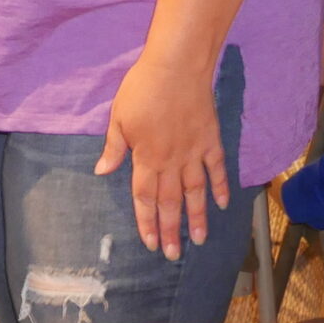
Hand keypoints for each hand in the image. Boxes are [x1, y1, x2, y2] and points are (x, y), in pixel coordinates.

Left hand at [95, 52, 228, 261]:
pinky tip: (221, 204)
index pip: (145, 196)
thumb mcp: (119, 117)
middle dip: (170, 230)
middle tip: (171, 255)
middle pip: (170, 202)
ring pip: (195, 192)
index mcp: (146, 157)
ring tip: (199, 241)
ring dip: (197, 218)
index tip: (149, 242)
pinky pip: (217, 169)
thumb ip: (114, 147)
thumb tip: (102, 172)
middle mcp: (171, 161)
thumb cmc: (142, 89)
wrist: (176, 67)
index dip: (146, 220)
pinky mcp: (211, 140)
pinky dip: (220, 187)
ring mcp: (194, 152)